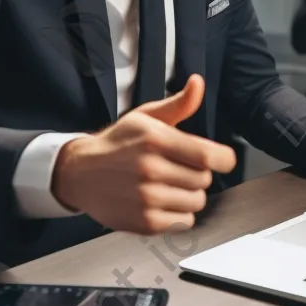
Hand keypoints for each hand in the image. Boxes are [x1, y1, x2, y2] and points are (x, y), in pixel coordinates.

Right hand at [51, 75, 236, 234]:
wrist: (81, 173)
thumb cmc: (118, 143)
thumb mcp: (145, 117)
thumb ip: (178, 104)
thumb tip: (198, 83)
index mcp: (155, 139)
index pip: (207, 156)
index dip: (223, 159)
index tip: (223, 159)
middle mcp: (151, 169)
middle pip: (204, 179)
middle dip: (198, 173)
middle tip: (178, 168)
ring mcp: (147, 198)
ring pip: (197, 202)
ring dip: (189, 194)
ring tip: (169, 185)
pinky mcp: (144, 222)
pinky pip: (184, 222)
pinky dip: (178, 214)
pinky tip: (162, 201)